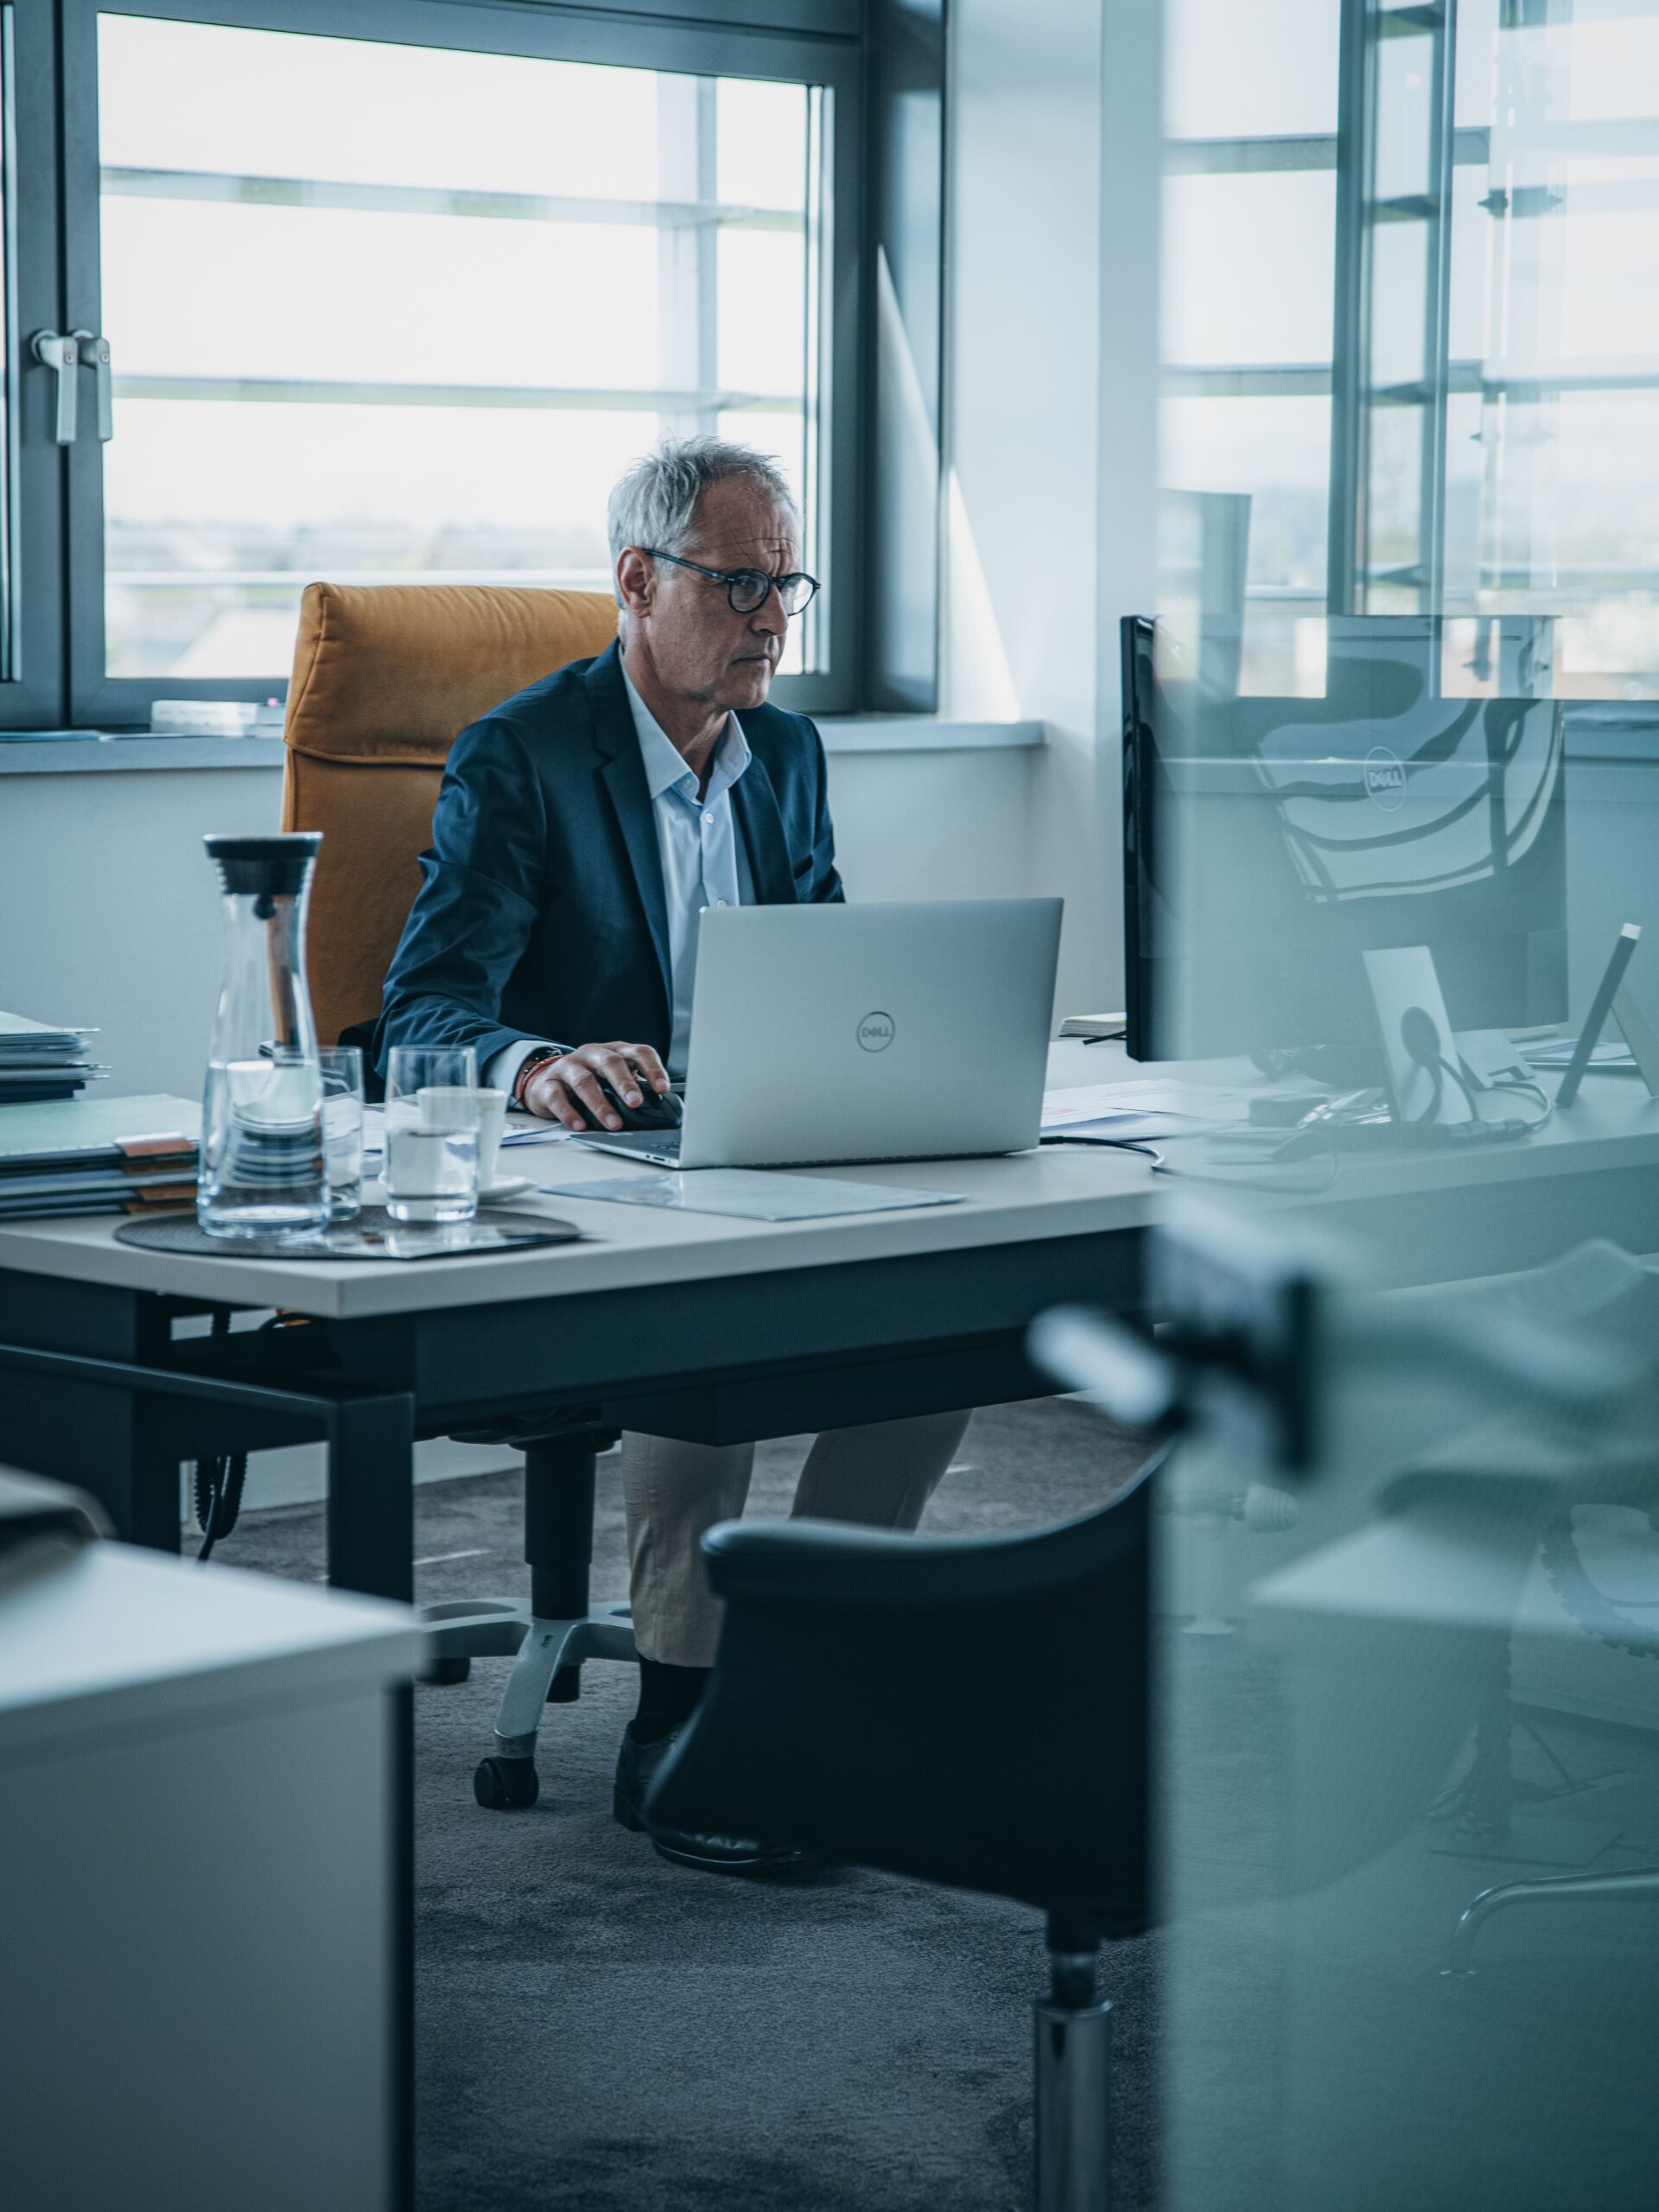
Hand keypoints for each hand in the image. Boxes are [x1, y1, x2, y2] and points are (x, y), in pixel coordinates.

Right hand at [521, 1042, 671, 1131]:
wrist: (545, 1079)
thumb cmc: (588, 1079)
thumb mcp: (612, 1078)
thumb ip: (632, 1087)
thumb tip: (657, 1109)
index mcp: (614, 1051)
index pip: (639, 1052)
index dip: (653, 1069)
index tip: (663, 1089)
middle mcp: (592, 1054)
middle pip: (611, 1063)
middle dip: (625, 1083)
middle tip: (635, 1102)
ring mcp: (568, 1067)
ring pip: (584, 1081)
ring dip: (600, 1104)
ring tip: (613, 1123)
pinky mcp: (548, 1083)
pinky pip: (557, 1097)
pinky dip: (569, 1112)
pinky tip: (580, 1125)